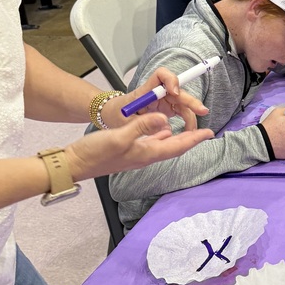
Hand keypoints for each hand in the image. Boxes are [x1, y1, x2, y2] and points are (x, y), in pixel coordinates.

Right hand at [65, 113, 213, 180]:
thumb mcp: (120, 136)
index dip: (194, 139)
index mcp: (146, 153)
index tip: (210, 133)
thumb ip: (142, 126)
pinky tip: (161, 131)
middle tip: (204, 131)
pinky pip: (151, 143)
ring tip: (188, 130)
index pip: (177, 146)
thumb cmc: (95, 153)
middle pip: (174, 147)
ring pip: (163, 145)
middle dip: (190, 138)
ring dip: (177, 138)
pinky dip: (161, 136)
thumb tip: (165, 120)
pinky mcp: (127, 151)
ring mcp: (136, 154)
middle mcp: (145, 156)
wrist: (74, 164)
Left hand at [103, 66, 209, 129]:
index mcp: (145, 91)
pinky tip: (189, 131)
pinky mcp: (167, 109)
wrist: (113, 117)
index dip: (170, 80)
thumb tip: (165, 125)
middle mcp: (157, 93)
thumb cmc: (116, 115)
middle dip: (190, 100)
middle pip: (178, 91)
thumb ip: (143, 123)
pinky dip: (187, 120)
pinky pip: (181, 112)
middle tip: (202, 111)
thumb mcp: (124, 121)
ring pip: (183, 103)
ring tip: (193, 131)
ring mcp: (163, 101)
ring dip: (191, 114)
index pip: (160, 76)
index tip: (175, 92)